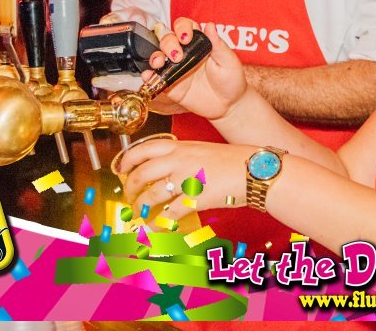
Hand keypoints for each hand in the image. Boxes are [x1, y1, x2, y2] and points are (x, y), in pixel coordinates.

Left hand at [117, 137, 252, 221]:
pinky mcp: (196, 198)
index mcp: (181, 146)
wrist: (255, 170)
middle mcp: (180, 160)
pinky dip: (158, 224)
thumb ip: (182, 156)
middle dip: (130, 187)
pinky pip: (169, 214)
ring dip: (141, 206)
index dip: (127, 159)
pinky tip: (154, 229)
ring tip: (139, 213)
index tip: (120, 168)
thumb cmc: (233, 161)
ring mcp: (187, 179)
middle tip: (129, 196)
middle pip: (142, 172)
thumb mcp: (203, 150)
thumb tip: (164, 168)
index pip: (144, 148)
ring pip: (152, 193)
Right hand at [145, 19, 246, 121]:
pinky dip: (148, 76)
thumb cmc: (231, 80)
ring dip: (155, 56)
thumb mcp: (229, 61)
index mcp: (199, 43)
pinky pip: (156, 78)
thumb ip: (218, 44)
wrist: (229, 105)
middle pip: (167, 38)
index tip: (186, 37)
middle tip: (177, 56)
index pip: (185, 26)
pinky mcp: (171, 84)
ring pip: (158, 56)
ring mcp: (176, 68)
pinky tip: (148, 75)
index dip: (182, 28)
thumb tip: (210, 25)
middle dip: (168, 44)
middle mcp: (185, 53)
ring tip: (159, 63)